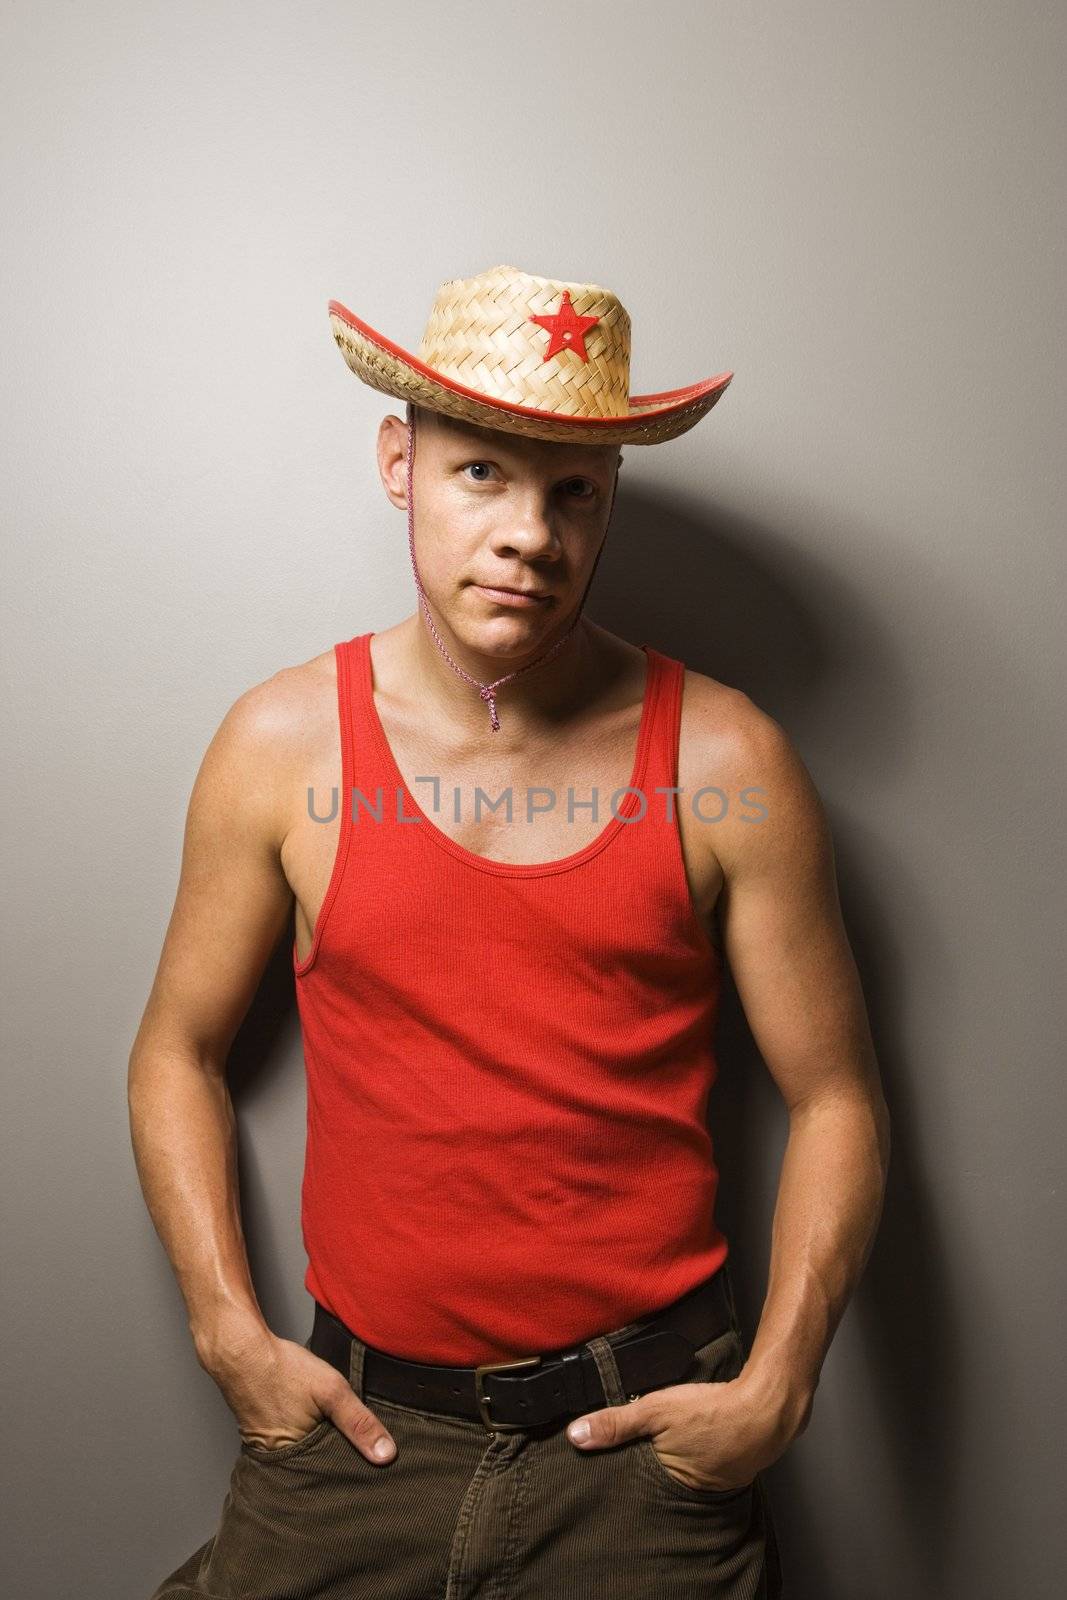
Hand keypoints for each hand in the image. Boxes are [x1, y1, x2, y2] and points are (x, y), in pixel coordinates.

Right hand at [204, 1324, 396, 1464]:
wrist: (241, 1352)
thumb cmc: (283, 1370)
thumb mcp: (332, 1391)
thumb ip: (360, 1423)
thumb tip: (388, 1455)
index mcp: (298, 1461)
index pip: (333, 1478)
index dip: (353, 1472)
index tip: (372, 1472)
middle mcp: (281, 1463)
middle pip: (319, 1470)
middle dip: (337, 1463)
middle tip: (358, 1457)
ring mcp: (269, 1450)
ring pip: (305, 1456)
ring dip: (320, 1448)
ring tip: (337, 1438)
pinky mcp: (262, 1435)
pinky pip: (291, 1444)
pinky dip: (304, 1436)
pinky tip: (311, 1423)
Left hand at [566, 1370, 797, 1492]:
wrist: (768, 1408)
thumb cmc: (713, 1413)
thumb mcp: (656, 1411)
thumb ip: (616, 1423)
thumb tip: (576, 1436)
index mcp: (668, 1485)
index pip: (632, 1483)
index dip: (618, 1470)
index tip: (603, 1462)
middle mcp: (690, 1492)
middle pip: (656, 1479)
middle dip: (645, 1466)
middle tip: (636, 1447)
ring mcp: (713, 1483)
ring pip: (680, 1471)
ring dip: (672, 1457)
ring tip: (666, 1441)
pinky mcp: (730, 1468)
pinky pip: (703, 1462)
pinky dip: (695, 1451)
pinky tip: (695, 1436)